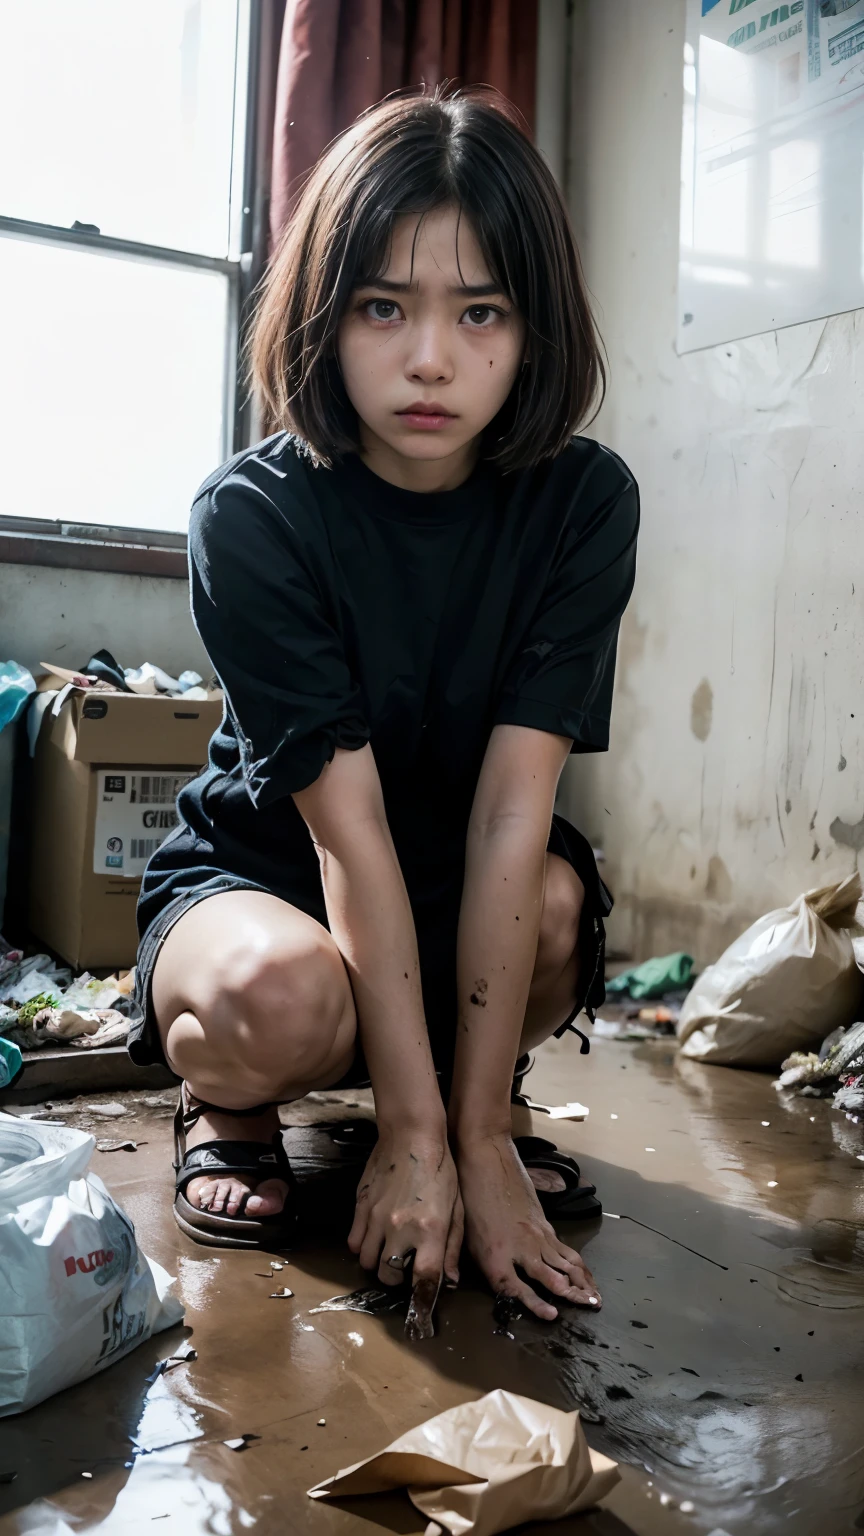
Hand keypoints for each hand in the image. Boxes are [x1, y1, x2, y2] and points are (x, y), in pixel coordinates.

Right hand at [348, 1129, 462, 1331]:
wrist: (411, 1135)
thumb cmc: (441, 1169)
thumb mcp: (457, 1209)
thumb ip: (453, 1247)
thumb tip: (450, 1280)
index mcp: (430, 1231)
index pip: (423, 1280)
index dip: (422, 1299)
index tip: (422, 1307)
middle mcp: (400, 1229)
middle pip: (389, 1276)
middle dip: (397, 1278)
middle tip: (405, 1268)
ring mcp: (375, 1219)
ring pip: (366, 1262)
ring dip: (378, 1263)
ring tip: (388, 1253)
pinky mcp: (360, 1207)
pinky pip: (353, 1242)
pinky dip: (361, 1247)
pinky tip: (373, 1238)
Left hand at [456, 1133, 600, 1320]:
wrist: (485, 1158)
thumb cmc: (468, 1195)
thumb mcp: (460, 1232)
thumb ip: (458, 1261)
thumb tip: (451, 1282)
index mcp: (495, 1254)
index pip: (516, 1288)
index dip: (535, 1305)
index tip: (552, 1316)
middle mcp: (521, 1247)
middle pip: (552, 1278)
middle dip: (573, 1295)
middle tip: (590, 1308)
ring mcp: (537, 1235)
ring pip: (565, 1263)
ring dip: (582, 1282)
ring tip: (596, 1298)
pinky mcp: (544, 1224)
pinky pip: (564, 1249)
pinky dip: (578, 1265)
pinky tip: (586, 1274)